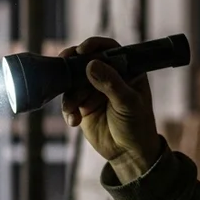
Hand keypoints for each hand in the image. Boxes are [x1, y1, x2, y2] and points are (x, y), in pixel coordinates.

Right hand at [60, 37, 161, 183]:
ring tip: (73, 109)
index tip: (82, 50)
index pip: (109, 49)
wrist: (128, 154)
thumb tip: (91, 64)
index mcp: (126, 71)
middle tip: (62, 66)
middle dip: (72, 67)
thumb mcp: (128, 104)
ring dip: (70, 95)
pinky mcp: (82, 105)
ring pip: (73, 82)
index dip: (94, 45)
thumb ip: (111, 84)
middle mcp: (108, 77)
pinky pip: (68, 100)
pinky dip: (68, 110)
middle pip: (85, 62)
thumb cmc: (137, 126)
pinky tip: (74, 121)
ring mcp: (93, 90)